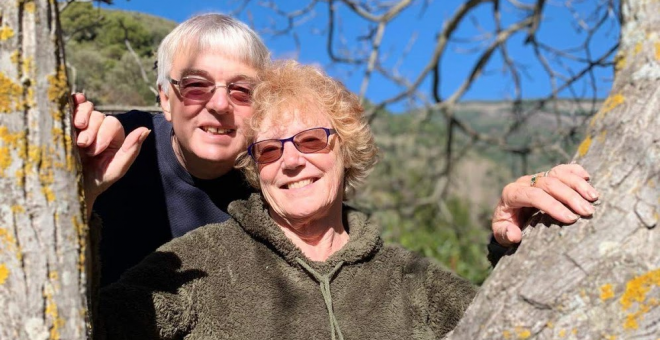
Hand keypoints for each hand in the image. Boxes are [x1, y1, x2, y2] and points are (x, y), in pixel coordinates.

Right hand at [72, 93, 149, 216]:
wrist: (72, 188)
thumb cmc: (97, 181)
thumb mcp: (116, 168)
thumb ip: (131, 150)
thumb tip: (146, 130)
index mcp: (113, 137)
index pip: (112, 123)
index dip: (103, 134)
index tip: (94, 152)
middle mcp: (98, 128)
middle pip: (98, 115)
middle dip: (91, 129)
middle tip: (82, 145)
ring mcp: (81, 125)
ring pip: (86, 108)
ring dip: (81, 116)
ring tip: (75, 130)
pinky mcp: (65, 123)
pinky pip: (71, 105)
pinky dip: (74, 101)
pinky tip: (73, 101)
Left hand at [491, 163, 598, 246]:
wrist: (508, 217)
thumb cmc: (506, 226)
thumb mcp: (500, 233)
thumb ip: (504, 233)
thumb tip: (514, 234)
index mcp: (511, 194)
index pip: (533, 195)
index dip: (552, 206)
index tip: (570, 219)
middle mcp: (524, 182)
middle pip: (549, 183)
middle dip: (570, 197)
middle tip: (587, 211)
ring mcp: (536, 177)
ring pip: (557, 174)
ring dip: (577, 184)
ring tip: (593, 197)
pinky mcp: (546, 176)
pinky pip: (561, 169)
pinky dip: (575, 171)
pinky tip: (587, 177)